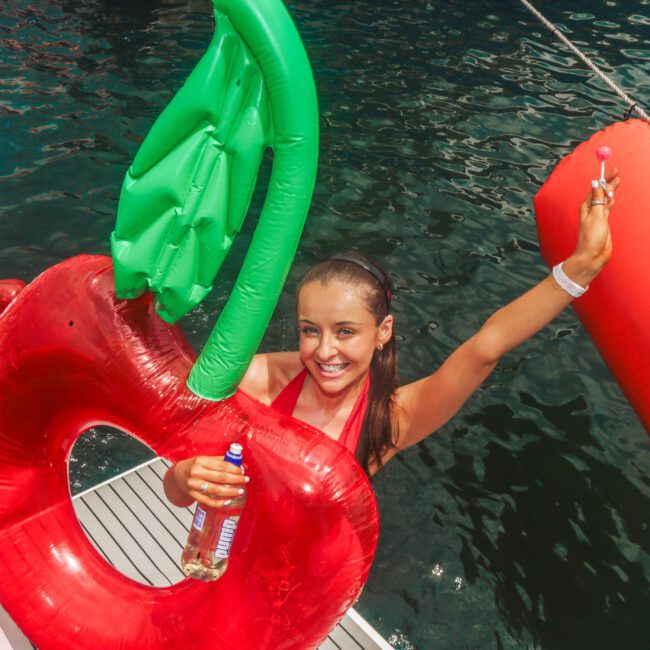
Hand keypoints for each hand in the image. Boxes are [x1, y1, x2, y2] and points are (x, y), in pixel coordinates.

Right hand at [168, 455, 248, 507]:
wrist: (177, 476)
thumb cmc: (194, 466)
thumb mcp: (204, 459)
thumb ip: (219, 461)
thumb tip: (238, 463)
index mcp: (201, 461)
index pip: (221, 465)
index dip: (234, 469)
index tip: (243, 471)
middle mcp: (196, 473)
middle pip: (220, 477)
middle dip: (235, 479)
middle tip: (245, 480)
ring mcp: (194, 485)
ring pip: (215, 490)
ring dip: (230, 491)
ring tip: (240, 491)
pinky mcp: (193, 495)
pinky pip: (207, 501)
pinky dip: (218, 503)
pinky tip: (228, 501)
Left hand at [565, 167, 620, 285]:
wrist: (592, 255)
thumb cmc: (591, 237)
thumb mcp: (596, 215)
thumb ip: (598, 199)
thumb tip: (596, 183)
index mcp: (586, 207)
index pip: (597, 188)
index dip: (605, 179)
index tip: (614, 170)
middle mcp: (591, 210)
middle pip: (602, 193)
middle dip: (610, 182)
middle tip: (618, 171)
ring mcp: (597, 217)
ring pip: (605, 200)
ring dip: (611, 190)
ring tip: (617, 181)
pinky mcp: (603, 223)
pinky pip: (607, 209)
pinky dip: (610, 203)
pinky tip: (612, 199)